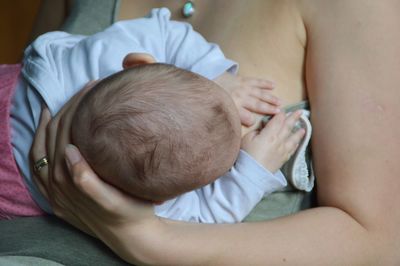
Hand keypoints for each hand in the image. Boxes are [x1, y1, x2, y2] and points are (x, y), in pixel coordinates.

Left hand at [30, 81, 153, 227]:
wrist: (131, 236)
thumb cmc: (129, 213)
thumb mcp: (112, 201)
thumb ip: (87, 181)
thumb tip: (69, 151)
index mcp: (69, 182)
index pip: (64, 134)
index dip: (77, 108)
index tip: (94, 89)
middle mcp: (56, 184)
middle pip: (53, 137)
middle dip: (68, 108)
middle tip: (88, 88)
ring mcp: (55, 189)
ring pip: (42, 147)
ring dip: (53, 122)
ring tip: (66, 101)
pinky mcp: (58, 194)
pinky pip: (40, 163)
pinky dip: (41, 142)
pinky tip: (50, 128)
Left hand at [214, 72, 281, 125]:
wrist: (209, 80)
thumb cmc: (215, 98)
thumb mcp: (218, 112)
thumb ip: (227, 120)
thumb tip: (231, 133)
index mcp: (233, 107)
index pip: (244, 116)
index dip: (251, 120)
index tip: (260, 124)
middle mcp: (240, 98)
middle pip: (256, 105)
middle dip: (268, 109)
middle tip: (279, 113)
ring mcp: (243, 88)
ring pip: (260, 94)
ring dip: (270, 98)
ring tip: (280, 103)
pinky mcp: (244, 80)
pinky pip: (256, 81)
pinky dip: (265, 83)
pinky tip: (273, 85)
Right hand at [241, 110, 305, 172]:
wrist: (252, 174)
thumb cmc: (247, 155)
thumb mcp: (247, 138)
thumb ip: (256, 131)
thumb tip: (263, 129)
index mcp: (270, 134)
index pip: (278, 120)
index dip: (280, 114)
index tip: (282, 110)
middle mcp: (279, 140)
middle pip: (288, 127)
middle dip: (294, 118)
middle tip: (300, 112)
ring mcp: (283, 150)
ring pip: (293, 138)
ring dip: (298, 132)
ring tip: (303, 128)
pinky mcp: (283, 159)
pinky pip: (292, 149)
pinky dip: (295, 144)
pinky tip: (297, 142)